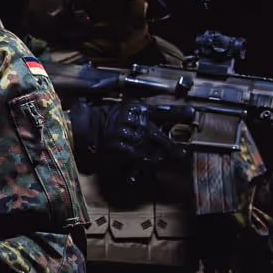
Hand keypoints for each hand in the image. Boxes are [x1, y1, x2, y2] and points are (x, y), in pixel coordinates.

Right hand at [68, 99, 182, 186]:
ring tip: (175, 157)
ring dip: (164, 154)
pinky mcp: (119, 148)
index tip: (192, 113)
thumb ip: (138, 115)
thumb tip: (160, 120)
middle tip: (182, 152)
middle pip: (158, 132)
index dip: (178, 112)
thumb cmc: (100, 118)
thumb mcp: (121, 109)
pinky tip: (155, 164)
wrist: (80, 127)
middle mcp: (132, 120)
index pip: (161, 110)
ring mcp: (125, 134)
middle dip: (172, 144)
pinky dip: (149, 162)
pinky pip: (140, 157)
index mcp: (134, 108)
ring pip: (151, 146)